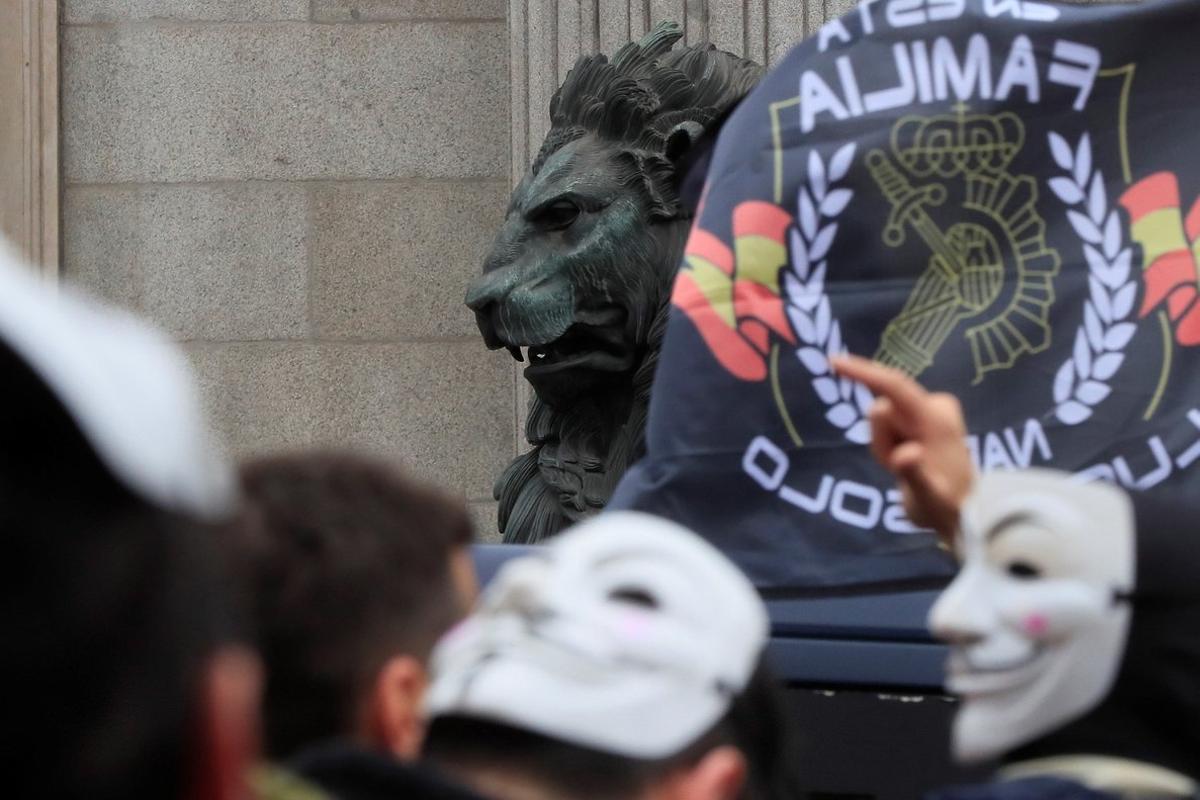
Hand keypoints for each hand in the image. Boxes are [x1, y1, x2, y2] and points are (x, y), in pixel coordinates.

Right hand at [830, 355, 973, 543]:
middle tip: (894, 470)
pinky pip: (889, 420)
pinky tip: (908, 458)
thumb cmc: (944, 505)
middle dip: (880, 440)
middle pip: (884, 410)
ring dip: (884, 445)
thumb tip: (906, 452)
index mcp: (937, 419)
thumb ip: (914, 474)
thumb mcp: (928, 498)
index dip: (863, 372)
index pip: (894, 386)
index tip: (833, 363)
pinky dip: (889, 441)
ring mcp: (930, 410)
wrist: (965, 509)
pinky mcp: (924, 416)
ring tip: (904, 470)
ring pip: (884, 418)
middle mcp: (935, 406)